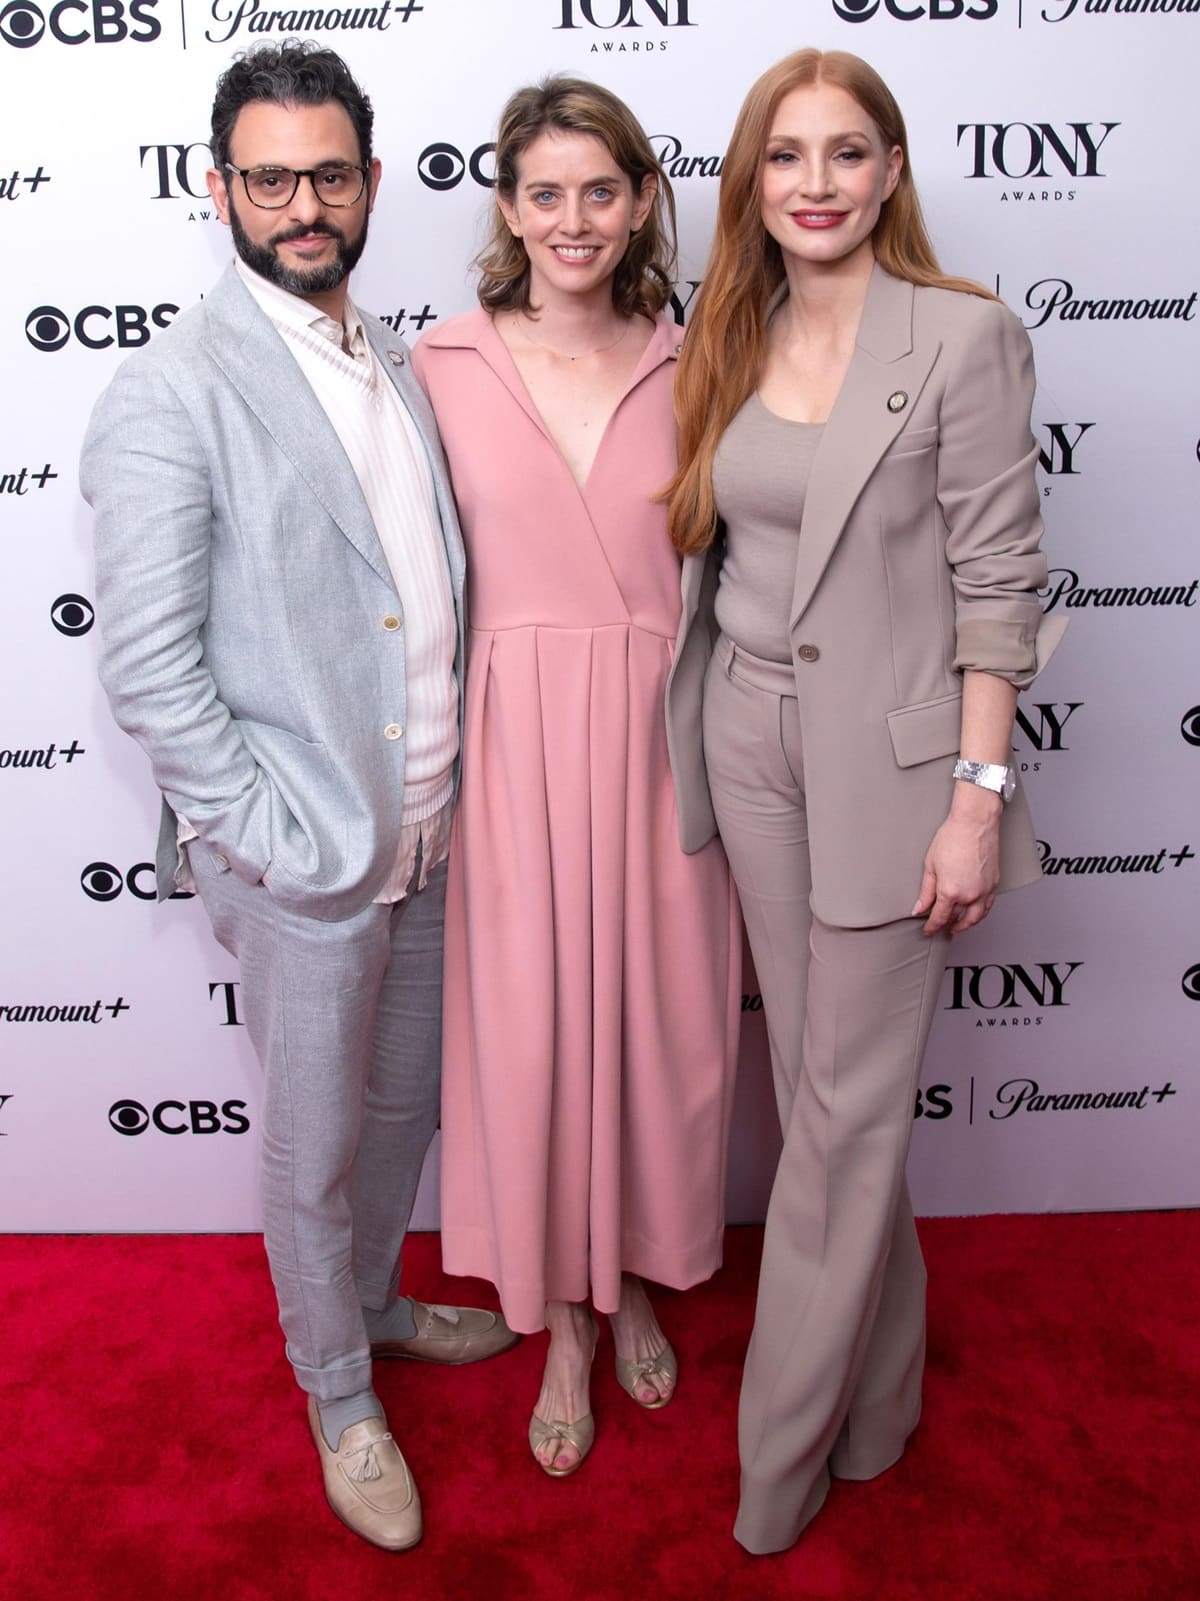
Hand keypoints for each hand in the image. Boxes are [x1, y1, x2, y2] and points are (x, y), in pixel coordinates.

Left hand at [912, 787, 1001, 935]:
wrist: (974, 823)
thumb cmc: (953, 838)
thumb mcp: (930, 865)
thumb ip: (926, 891)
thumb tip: (920, 907)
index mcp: (950, 891)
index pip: (940, 917)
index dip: (932, 926)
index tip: (928, 930)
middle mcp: (970, 894)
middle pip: (959, 920)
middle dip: (949, 927)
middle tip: (942, 929)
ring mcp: (984, 891)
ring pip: (976, 917)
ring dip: (966, 924)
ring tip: (958, 925)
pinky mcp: (994, 884)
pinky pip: (988, 906)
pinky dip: (980, 914)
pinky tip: (974, 912)